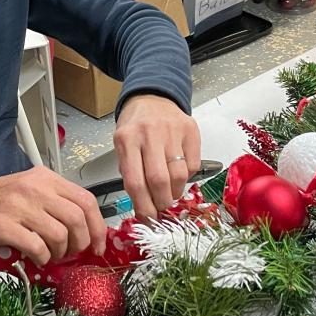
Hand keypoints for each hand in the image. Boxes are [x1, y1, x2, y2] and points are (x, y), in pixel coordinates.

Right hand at [0, 166, 107, 266]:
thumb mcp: (30, 188)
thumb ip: (57, 202)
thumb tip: (85, 230)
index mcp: (46, 178)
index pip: (86, 200)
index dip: (97, 227)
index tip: (97, 245)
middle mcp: (35, 188)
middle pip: (77, 219)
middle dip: (80, 243)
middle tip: (72, 252)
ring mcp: (19, 206)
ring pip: (59, 235)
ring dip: (60, 252)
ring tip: (51, 255)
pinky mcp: (4, 225)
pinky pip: (37, 247)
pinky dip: (42, 258)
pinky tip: (36, 258)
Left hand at [113, 95, 200, 220]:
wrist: (152, 97)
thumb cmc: (135, 126)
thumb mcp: (122, 145)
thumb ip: (130, 171)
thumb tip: (143, 205)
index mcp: (126, 139)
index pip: (135, 181)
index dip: (143, 206)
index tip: (147, 218)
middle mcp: (149, 133)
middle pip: (159, 180)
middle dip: (161, 202)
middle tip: (160, 208)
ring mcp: (172, 130)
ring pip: (179, 175)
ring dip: (175, 192)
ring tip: (169, 193)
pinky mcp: (191, 130)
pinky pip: (193, 165)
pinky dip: (187, 177)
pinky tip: (178, 174)